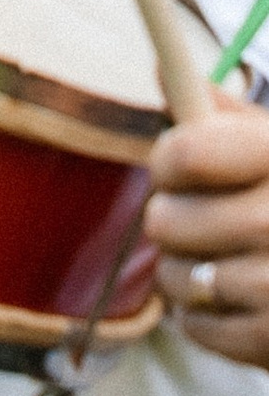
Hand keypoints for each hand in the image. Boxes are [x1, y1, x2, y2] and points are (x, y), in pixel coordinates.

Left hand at [146, 101, 268, 365]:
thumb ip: (228, 118)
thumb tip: (162, 70)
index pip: (186, 154)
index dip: (166, 160)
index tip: (173, 168)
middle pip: (167, 219)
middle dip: (169, 219)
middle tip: (193, 219)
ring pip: (175, 276)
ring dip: (181, 270)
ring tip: (214, 260)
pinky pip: (195, 325)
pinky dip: (200, 315)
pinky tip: (232, 298)